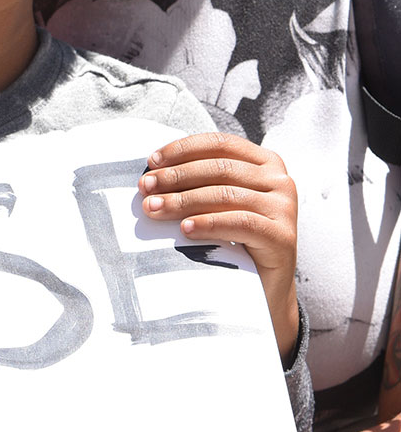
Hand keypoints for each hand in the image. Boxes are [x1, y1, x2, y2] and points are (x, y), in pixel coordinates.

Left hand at [138, 132, 298, 363]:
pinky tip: (185, 229)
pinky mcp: (283, 237)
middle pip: (220, 169)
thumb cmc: (234, 239)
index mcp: (265, 162)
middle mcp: (280, 180)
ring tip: (154, 208)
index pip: (220, 144)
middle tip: (145, 187)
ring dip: (184, 200)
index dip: (183, 149)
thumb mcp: (218, 201)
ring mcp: (285, 208)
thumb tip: (151, 174)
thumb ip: (198, 182)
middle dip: (177, 177)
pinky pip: (240, 223)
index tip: (151, 162)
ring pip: (226, 195)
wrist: (263, 288)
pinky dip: (209, 223)